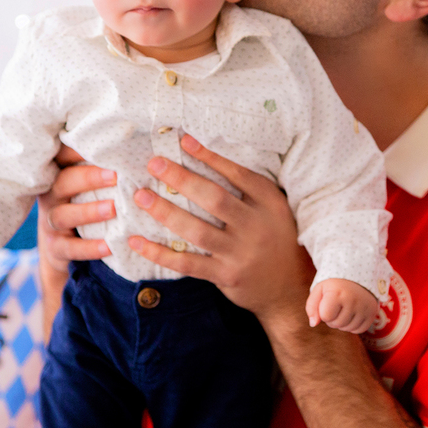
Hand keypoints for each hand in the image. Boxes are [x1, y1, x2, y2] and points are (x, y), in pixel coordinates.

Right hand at [36, 145, 115, 272]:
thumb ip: (106, 169)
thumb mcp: (90, 186)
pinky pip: (69, 248)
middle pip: (63, 182)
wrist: (62, 249)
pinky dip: (89, 247)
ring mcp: (50, 223)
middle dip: (88, 178)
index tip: (102, 144)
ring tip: (113, 209)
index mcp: (60, 175)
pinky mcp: (56, 247)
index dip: (78, 149)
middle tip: (115, 176)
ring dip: (88, 212)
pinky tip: (108, 245)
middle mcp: (52, 196)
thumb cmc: (84, 205)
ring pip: (62, 215)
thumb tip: (142, 151)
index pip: (63, 157)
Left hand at [126, 134, 310, 328]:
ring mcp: (240, 253)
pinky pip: (187, 263)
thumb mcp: (273, 209)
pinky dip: (159, 253)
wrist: (290, 287)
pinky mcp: (225, 275)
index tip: (184, 141)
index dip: (210, 157)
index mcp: (269, 203)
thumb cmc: (275, 238)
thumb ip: (249, 190)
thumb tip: (206, 159)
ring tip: (142, 197)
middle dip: (182, 179)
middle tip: (155, 164)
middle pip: (214, 199)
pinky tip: (137, 241)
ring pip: (197, 230)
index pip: (238, 175)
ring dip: (165, 212)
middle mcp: (256, 227)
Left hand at [305, 279, 377, 333]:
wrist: (357, 279)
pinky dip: (353, 325)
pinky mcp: (372, 315)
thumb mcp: (320, 289)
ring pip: (346, 328)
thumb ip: (311, 306)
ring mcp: (364, 309)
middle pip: (336, 324)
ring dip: (342, 322)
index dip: (323, 311)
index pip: (325, 316)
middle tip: (336, 304)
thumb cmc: (335, 286)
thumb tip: (313, 324)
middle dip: (332, 317)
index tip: (327, 301)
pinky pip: (358, 330)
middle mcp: (354, 302)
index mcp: (338, 294)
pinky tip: (353, 313)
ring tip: (344, 308)